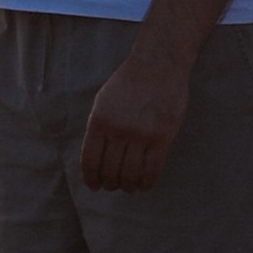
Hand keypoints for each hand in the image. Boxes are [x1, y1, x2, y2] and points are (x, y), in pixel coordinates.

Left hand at [77, 41, 194, 193]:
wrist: (157, 65)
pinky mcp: (162, 138)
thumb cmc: (128, 83)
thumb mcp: (102, 101)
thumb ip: (98, 128)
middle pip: (110, 171)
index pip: (90, 160)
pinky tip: (144, 183)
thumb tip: (95, 158)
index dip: (91, 179)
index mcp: (99, 121)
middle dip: (110, 184)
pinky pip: (152, 171)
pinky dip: (146, 183)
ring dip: (128, 186)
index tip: (94, 187)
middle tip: (113, 186)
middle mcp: (118, 130)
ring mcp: (141, 135)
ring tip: (129, 186)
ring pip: (130, 175)